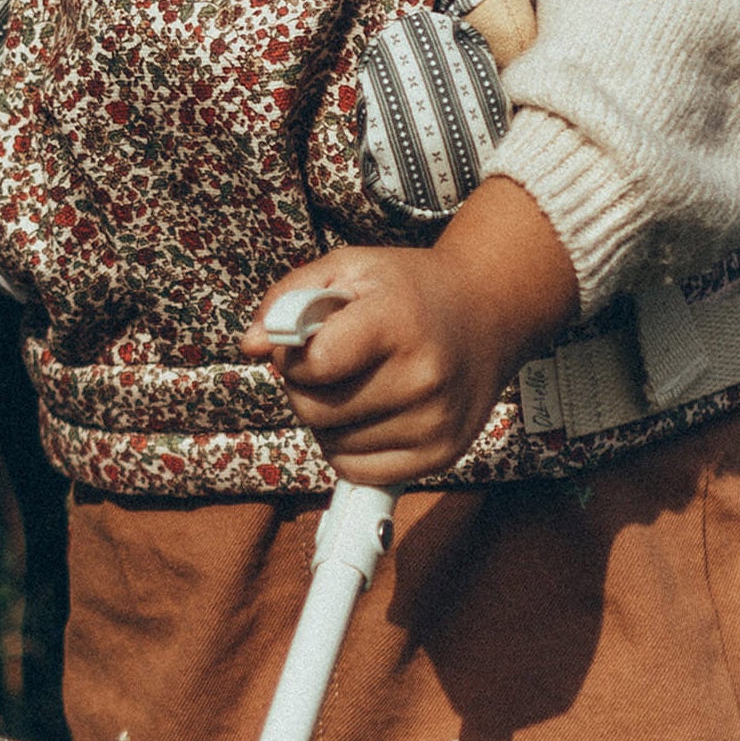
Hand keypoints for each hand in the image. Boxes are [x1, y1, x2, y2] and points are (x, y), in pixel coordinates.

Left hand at [240, 178, 578, 485]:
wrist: (488, 310)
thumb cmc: (408, 288)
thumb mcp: (350, 268)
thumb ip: (290, 298)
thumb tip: (251, 344)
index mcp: (397, 321)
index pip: (311, 364)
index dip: (290, 354)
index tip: (302, 338)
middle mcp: (422, 377)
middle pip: (312, 410)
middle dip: (304, 385)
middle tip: (330, 360)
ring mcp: (435, 422)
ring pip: (330, 444)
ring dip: (326, 419)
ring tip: (356, 381)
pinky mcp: (441, 454)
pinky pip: (358, 471)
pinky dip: (348, 447)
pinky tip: (369, 412)